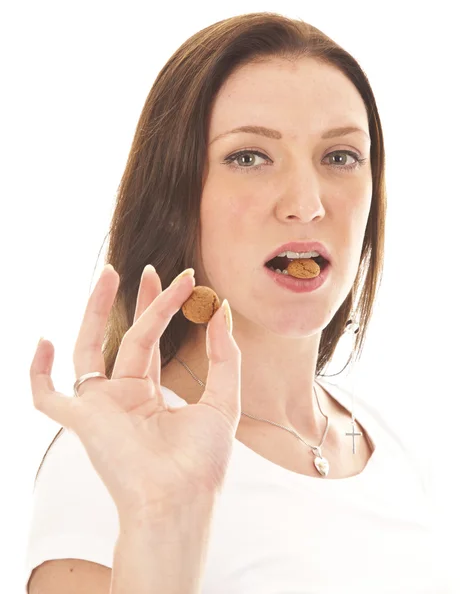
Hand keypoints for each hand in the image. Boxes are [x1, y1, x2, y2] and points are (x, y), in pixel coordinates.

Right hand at [30, 265, 240, 519]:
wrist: (183, 500)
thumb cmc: (202, 462)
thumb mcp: (223, 400)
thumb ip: (224, 356)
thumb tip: (222, 310)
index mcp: (149, 394)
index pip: (151, 341)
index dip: (162, 308)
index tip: (183, 280)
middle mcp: (122, 397)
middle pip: (125, 337)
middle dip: (136, 302)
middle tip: (147, 267)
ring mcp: (100, 406)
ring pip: (90, 348)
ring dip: (97, 311)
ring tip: (109, 274)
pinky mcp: (82, 420)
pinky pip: (47, 396)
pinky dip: (38, 372)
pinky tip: (44, 340)